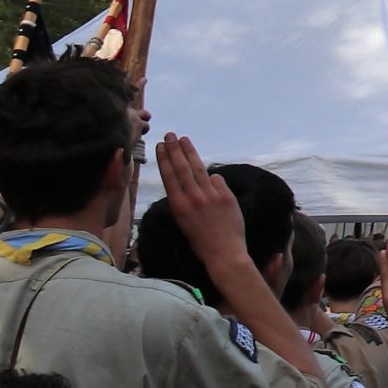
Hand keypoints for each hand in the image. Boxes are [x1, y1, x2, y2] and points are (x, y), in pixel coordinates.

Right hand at [157, 134, 250, 269]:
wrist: (224, 252)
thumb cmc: (202, 240)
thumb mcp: (184, 221)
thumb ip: (187, 200)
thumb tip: (196, 181)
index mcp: (178, 206)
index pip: (170, 177)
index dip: (165, 159)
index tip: (161, 146)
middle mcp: (192, 198)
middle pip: (182, 168)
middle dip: (175, 149)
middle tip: (170, 135)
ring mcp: (210, 195)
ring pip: (198, 169)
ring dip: (190, 152)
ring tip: (183, 139)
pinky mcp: (225, 195)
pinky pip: (217, 180)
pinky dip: (213, 178)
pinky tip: (209, 174)